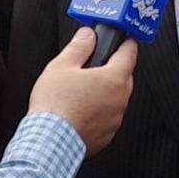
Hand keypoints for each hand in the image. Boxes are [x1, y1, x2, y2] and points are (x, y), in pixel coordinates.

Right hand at [28, 28, 136, 154]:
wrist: (49, 142)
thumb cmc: (55, 105)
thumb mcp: (62, 66)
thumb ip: (79, 47)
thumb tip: (88, 35)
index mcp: (114, 78)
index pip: (129, 54)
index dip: (126, 44)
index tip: (125, 40)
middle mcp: (120, 99)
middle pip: (124, 77)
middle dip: (114, 69)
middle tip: (96, 65)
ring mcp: (115, 119)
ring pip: (116, 98)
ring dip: (106, 92)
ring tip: (84, 90)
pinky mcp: (107, 136)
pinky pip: (108, 117)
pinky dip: (100, 112)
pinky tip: (82, 110)